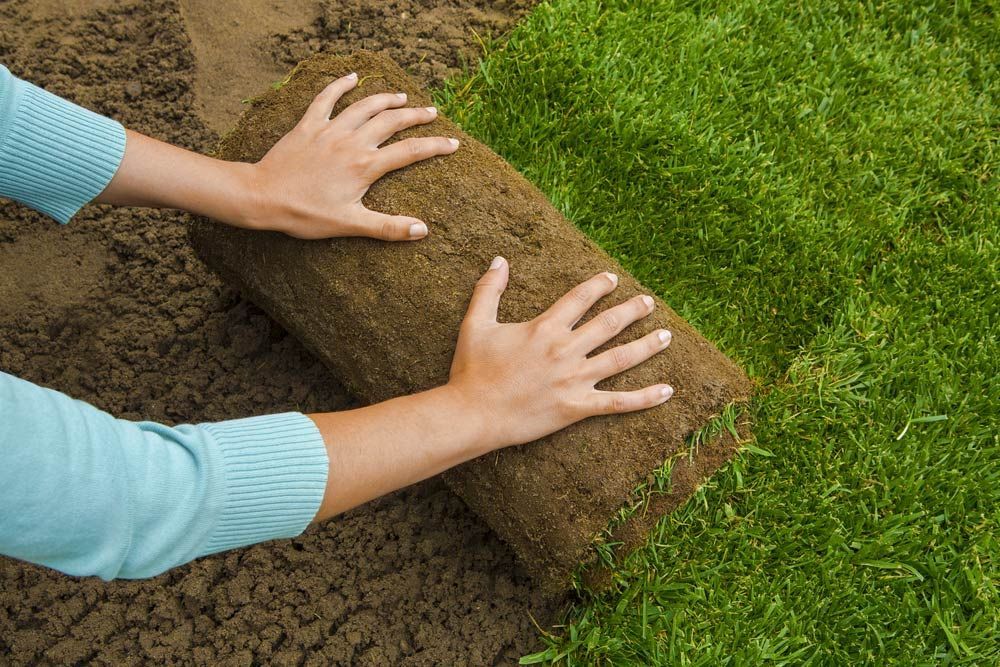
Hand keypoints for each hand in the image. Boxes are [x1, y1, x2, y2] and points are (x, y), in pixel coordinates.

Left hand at [245, 72, 457, 239]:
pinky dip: (340, 85)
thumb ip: (388, 227)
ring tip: (402, 96)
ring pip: (364, 106)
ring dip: (385, 99)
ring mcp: (329, 130)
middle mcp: (351, 142)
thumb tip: (421, 230)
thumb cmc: (306, 214)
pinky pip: (326, 98)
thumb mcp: (350, 225)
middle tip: (432, 114)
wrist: (263, 196)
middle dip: (415, 116)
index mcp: (365, 166)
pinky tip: (352, 77)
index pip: (410, 152)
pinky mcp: (308, 125)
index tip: (453, 143)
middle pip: (391, 121)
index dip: (435, 147)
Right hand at [447, 257, 673, 449]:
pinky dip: (645, 398)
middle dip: (633, 311)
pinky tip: (667, 391)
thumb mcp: (476, 324)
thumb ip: (489, 290)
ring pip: (621, 359)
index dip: (598, 286)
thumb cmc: (472, 370)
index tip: (612, 279)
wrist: (472, 414)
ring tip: (666, 336)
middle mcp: (566, 350)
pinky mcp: (577, 407)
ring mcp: (575, 380)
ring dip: (647, 346)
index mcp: (544, 328)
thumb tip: (499, 260)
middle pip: (609, 324)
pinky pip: (618, 402)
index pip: (580, 298)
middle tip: (649, 303)